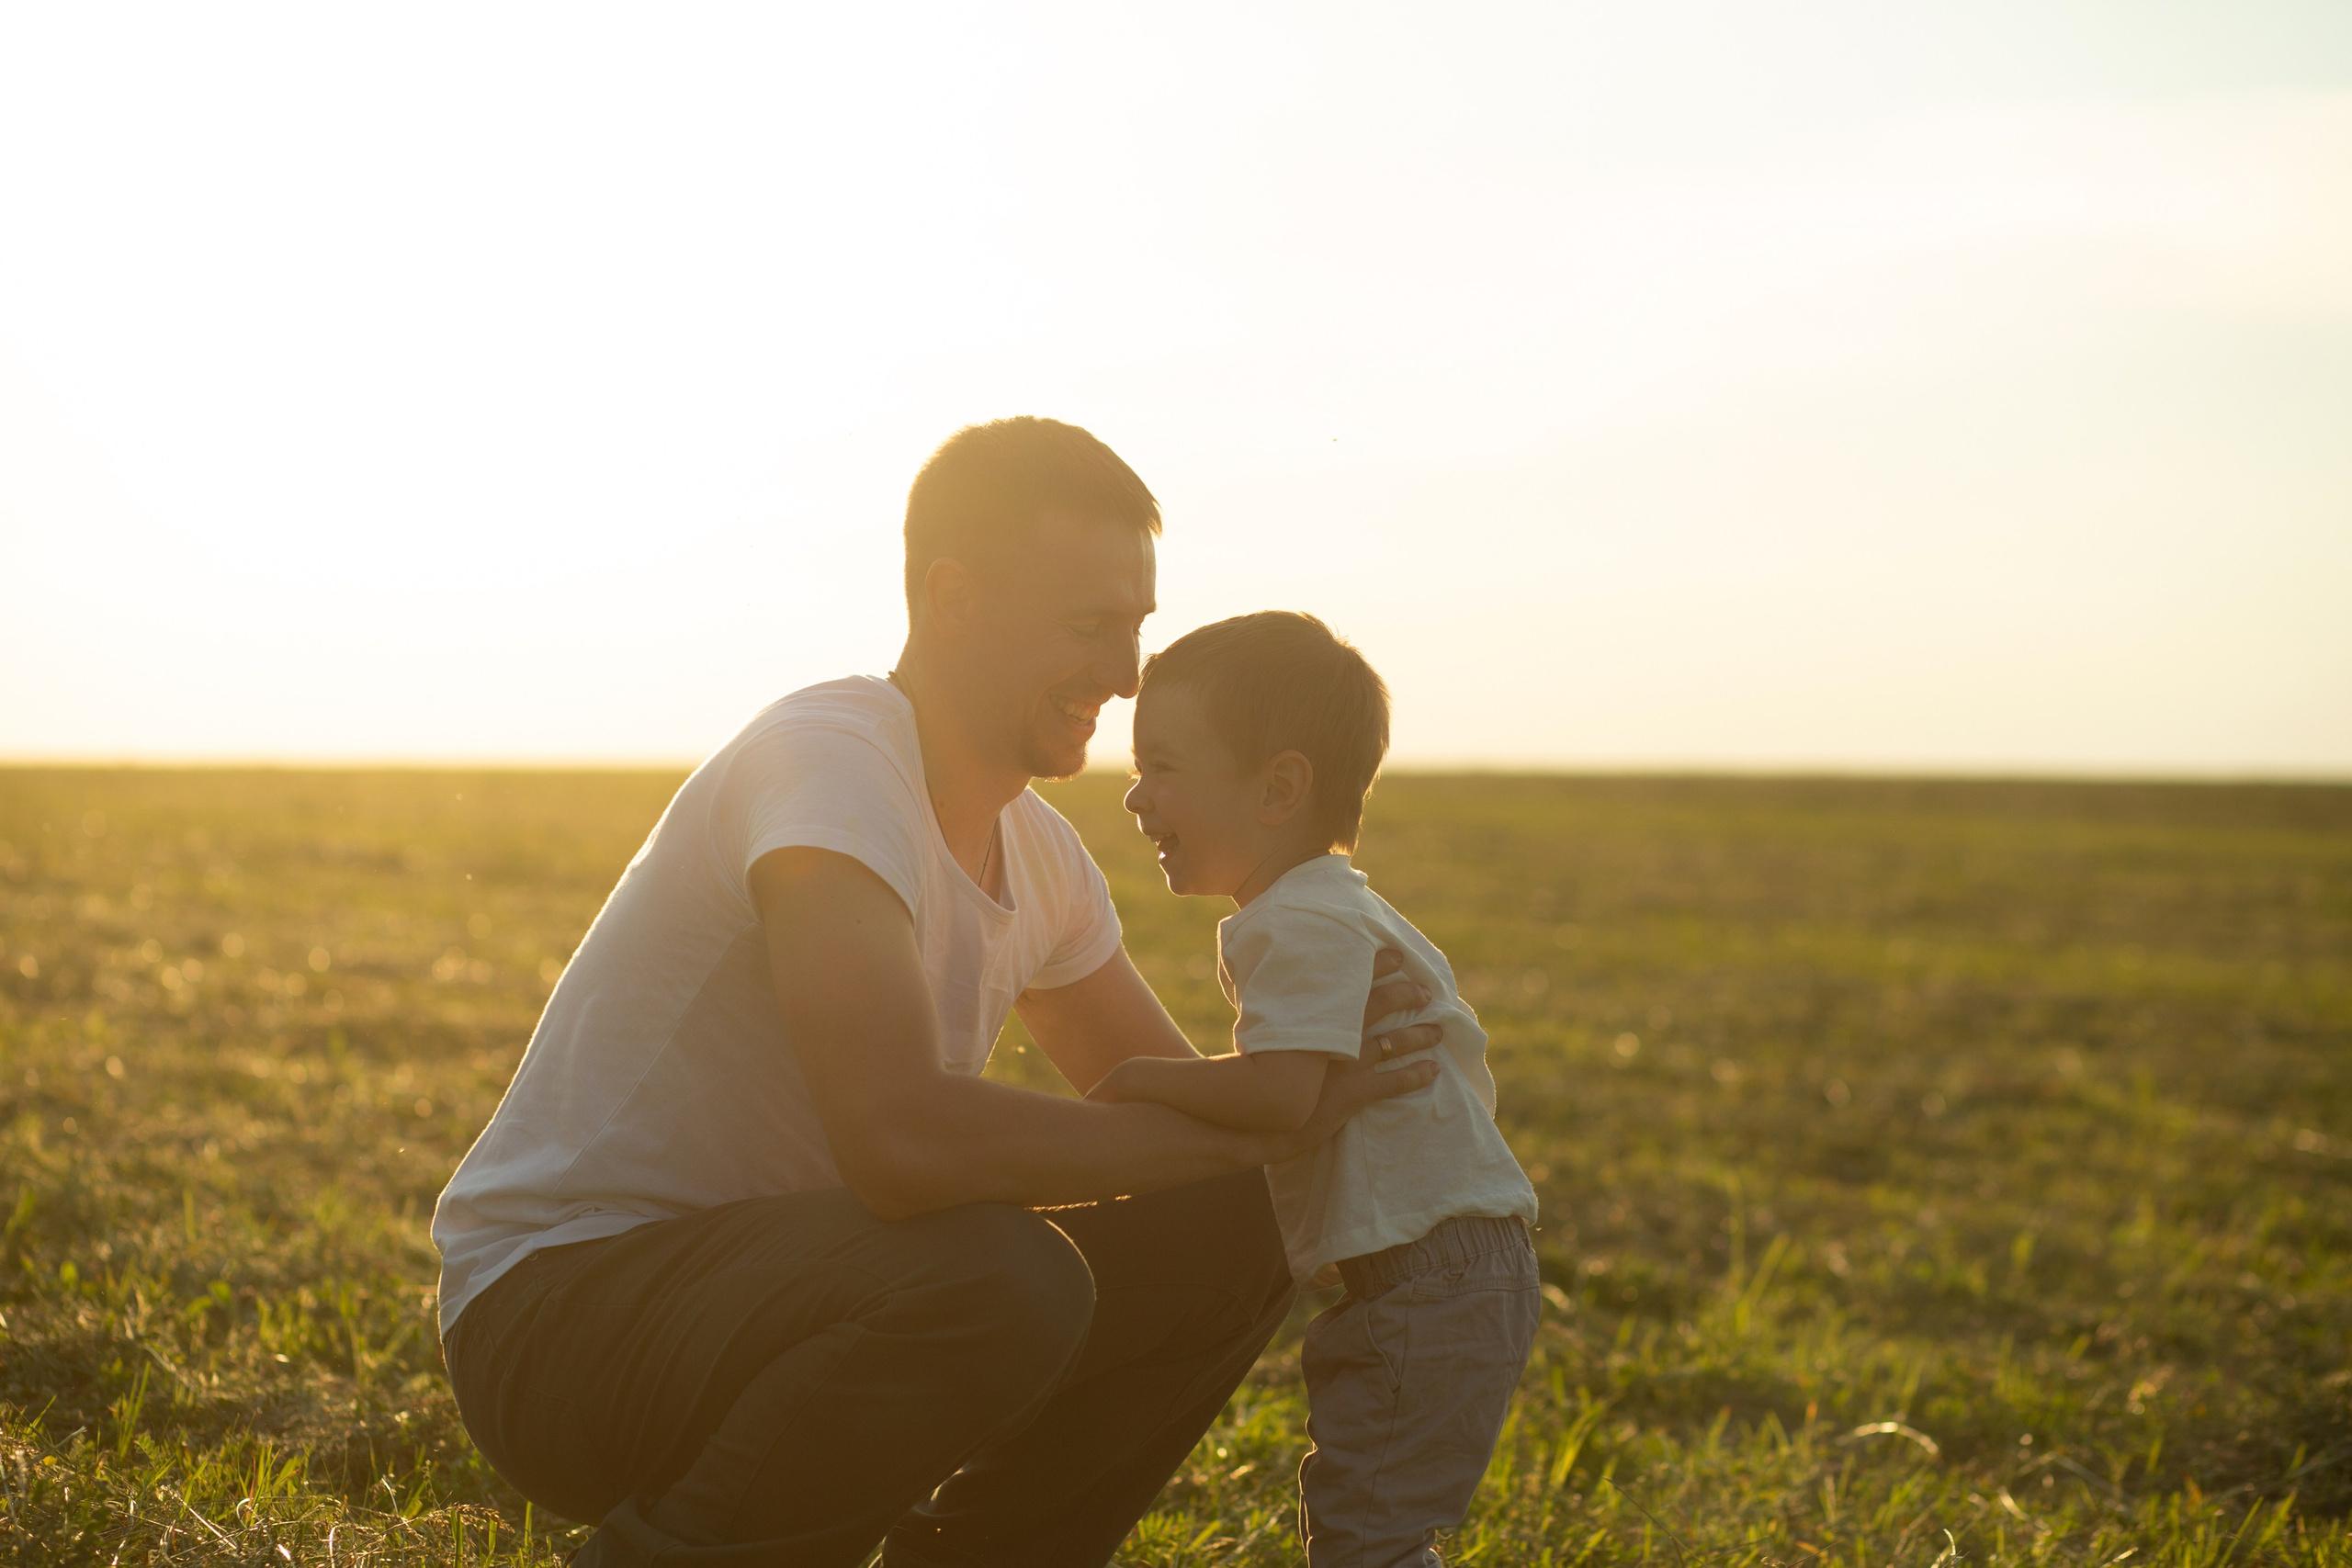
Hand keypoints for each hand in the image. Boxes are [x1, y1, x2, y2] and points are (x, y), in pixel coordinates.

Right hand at [1258, 949, 1444, 1160]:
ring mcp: (1349, 1062)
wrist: (1261, 1110)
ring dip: (1420, 1035)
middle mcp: (1338, 1033)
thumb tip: (1288, 997)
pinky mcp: (1355, 1092)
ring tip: (1437, 1030)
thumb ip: (1285, 1013)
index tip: (1397, 955)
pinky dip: (1417, 1075)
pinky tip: (1433, 1070)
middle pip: (1382, 1004)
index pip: (1354, 980)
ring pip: (1395, 1042)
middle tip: (1426, 991)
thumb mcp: (1268, 1030)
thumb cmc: (1259, 1069)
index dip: (1378, 966)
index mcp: (1319, 1014)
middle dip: (1407, 994)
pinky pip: (1395, 1082)